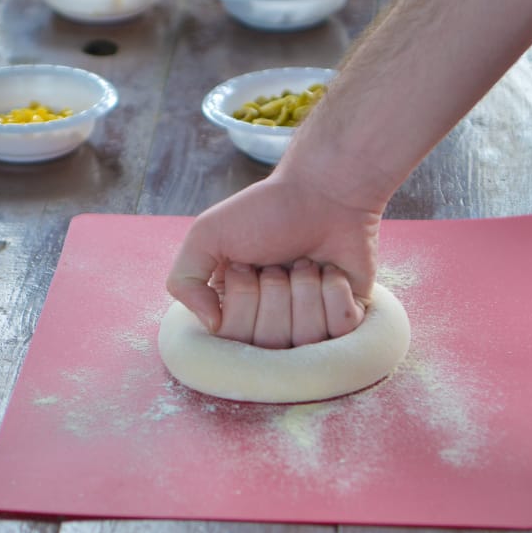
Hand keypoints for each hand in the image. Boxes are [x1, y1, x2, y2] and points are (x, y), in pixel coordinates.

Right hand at [166, 168, 383, 347]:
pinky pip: (340, 327)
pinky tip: (330, 270)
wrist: (323, 191)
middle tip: (277, 262)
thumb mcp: (206, 235)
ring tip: (305, 263)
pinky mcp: (347, 319)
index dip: (241, 298)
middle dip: (274, 290)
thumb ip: (184, 282)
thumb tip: (213, 327)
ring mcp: (311, 325)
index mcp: (235, 310)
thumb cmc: (265, 211)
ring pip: (305, 337)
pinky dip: (334, 290)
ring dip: (305, 288)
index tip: (245, 265)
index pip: (233, 337)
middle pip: (270, 341)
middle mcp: (271, 324)